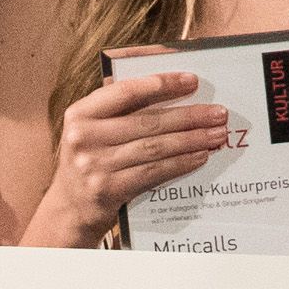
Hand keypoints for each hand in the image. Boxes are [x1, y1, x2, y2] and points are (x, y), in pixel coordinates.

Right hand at [38, 67, 230, 245]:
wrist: (69, 208)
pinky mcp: (109, 189)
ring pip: (155, 147)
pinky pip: (154, 172)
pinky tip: (200, 156)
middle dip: (189, 116)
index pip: (126, 91)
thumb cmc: (89, 160)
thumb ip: (117, 108)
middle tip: (218, 113)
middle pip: (148, 122)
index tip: (192, 81)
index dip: (162, 84)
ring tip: (216, 134)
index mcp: (80, 113)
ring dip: (191, 140)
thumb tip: (167, 86)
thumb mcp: (92, 129)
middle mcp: (84, 137)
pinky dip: (181, 163)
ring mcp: (96, 165)